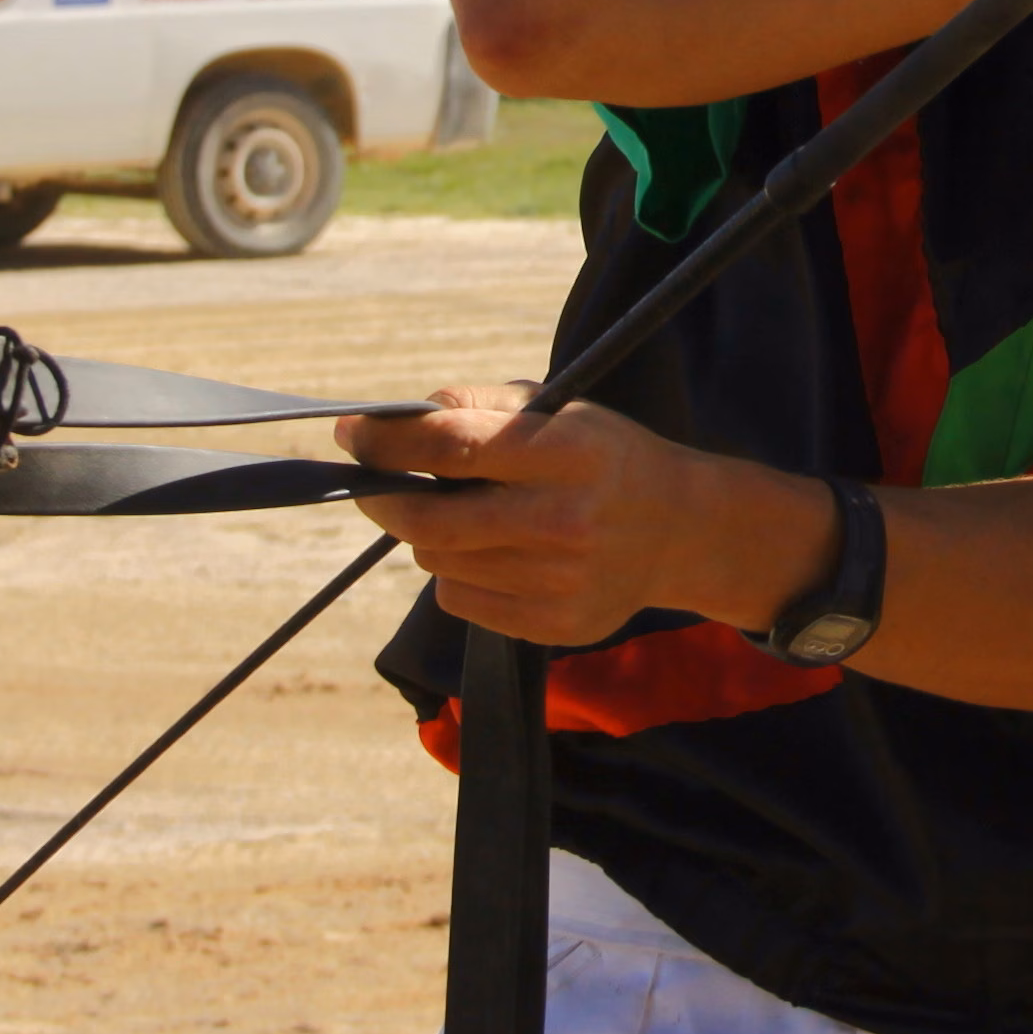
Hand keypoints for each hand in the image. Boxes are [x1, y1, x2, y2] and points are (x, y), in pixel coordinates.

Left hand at [338, 386, 822, 647]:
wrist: (681, 531)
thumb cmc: (606, 458)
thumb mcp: (561, 411)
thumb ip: (480, 408)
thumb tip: (393, 422)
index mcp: (570, 453)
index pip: (453, 446)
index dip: (388, 440)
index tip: (351, 431)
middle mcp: (565, 520)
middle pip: (430, 520)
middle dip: (386, 496)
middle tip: (374, 479)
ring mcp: (559, 581)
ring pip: (438, 561)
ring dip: (429, 533)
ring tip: (464, 513)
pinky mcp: (552, 625)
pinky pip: (459, 599)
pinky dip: (456, 572)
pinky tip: (493, 552)